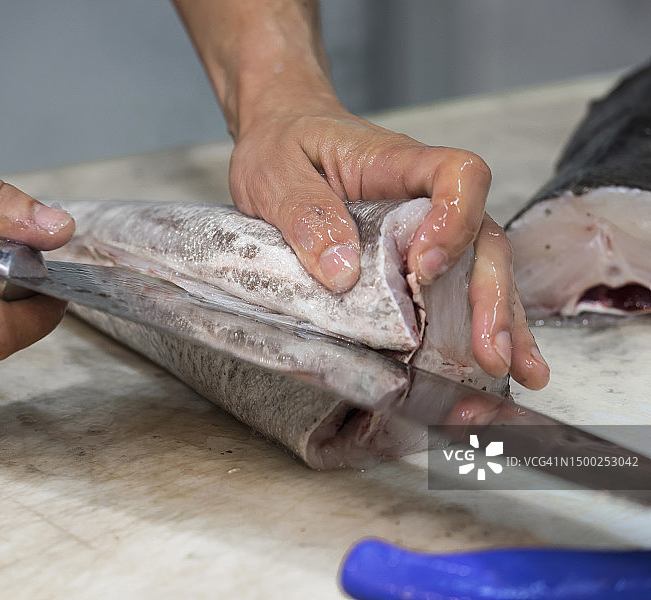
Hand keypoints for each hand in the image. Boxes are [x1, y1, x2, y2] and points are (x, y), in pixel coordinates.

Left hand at [229, 107, 549, 389]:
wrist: (281, 131)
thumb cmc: (282, 144)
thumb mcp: (275, 173)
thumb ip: (306, 216)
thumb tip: (343, 273)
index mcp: (393, 162)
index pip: (456, 174)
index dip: (453, 220)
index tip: (424, 267)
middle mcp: (421, 195)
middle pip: (482, 235)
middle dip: (490, 296)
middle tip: (489, 352)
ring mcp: (423, 227)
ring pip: (479, 267)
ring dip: (499, 319)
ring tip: (514, 369)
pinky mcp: (409, 255)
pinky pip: (452, 287)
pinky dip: (474, 325)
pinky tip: (493, 362)